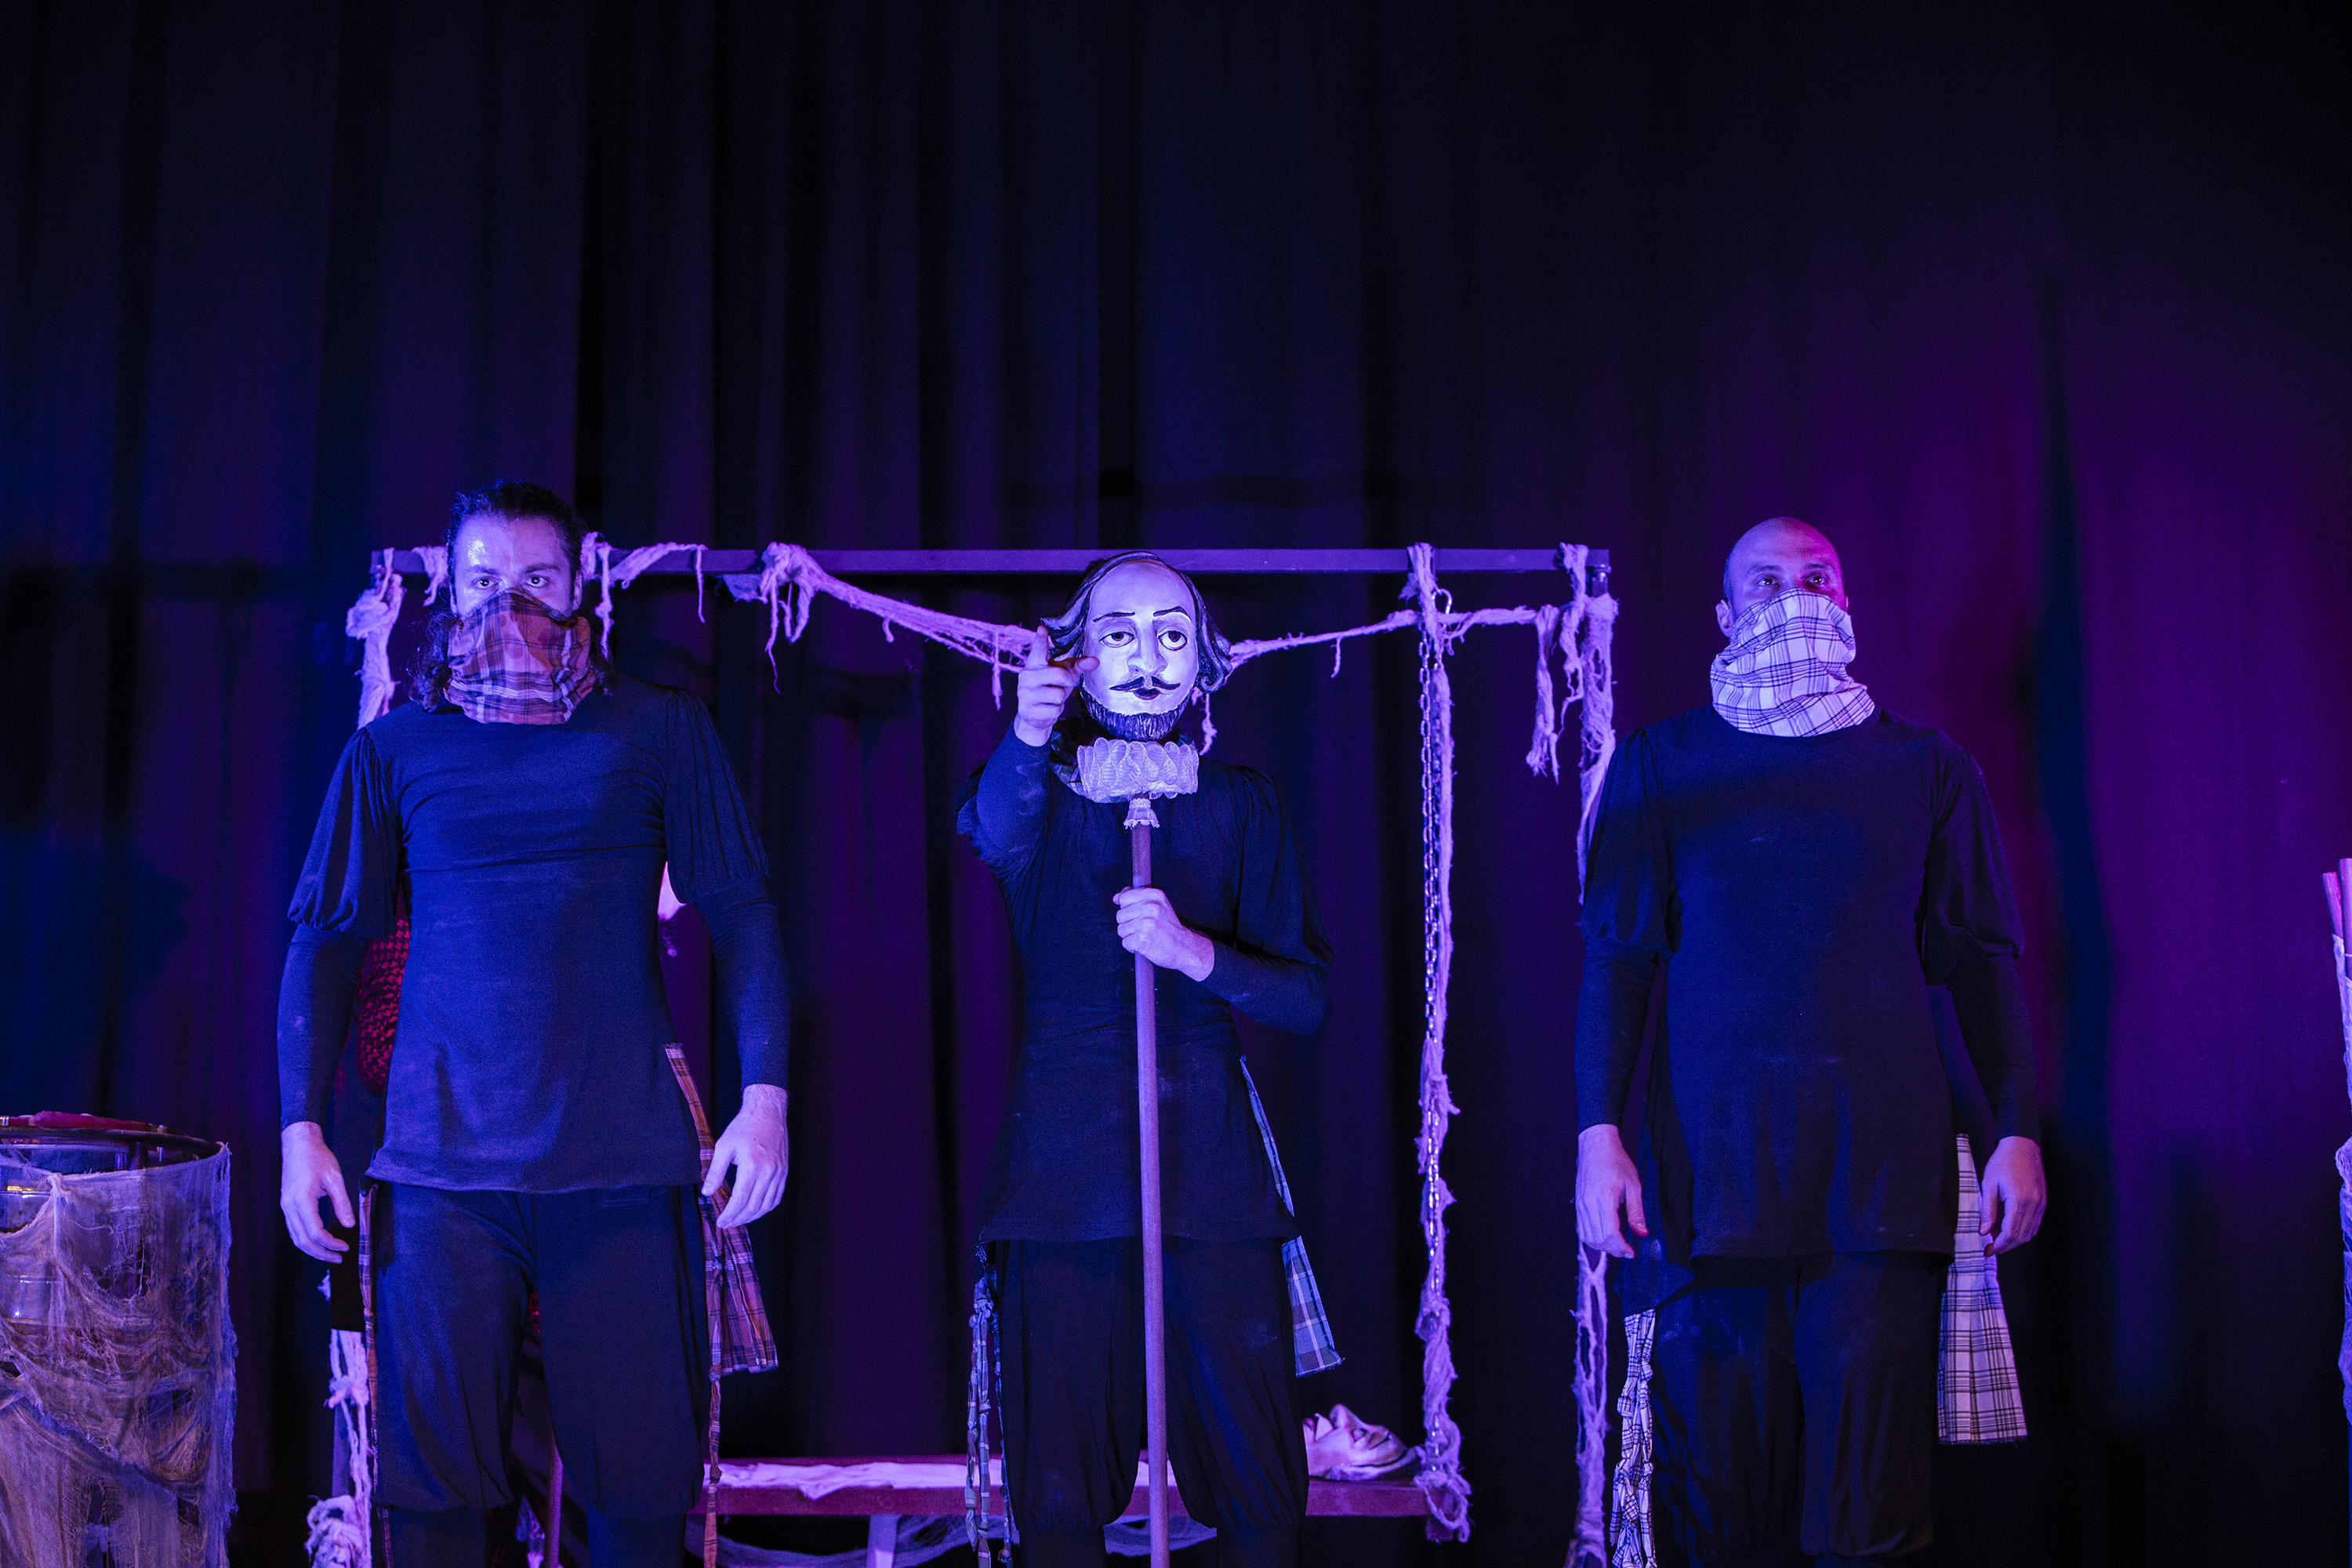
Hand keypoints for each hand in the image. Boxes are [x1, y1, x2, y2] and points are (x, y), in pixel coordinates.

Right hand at [280, 1121, 353, 1262]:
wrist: (298, 1144)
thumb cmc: (317, 1157)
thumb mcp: (335, 1178)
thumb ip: (342, 1202)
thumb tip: (350, 1224)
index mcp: (301, 1201)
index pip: (315, 1232)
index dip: (331, 1243)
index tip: (345, 1246)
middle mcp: (289, 1207)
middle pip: (302, 1241)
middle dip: (321, 1253)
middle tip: (339, 1257)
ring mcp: (285, 1207)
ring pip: (295, 1237)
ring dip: (312, 1249)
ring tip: (330, 1254)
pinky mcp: (286, 1205)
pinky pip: (293, 1229)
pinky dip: (305, 1239)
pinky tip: (319, 1241)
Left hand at [707, 1083, 788, 1228]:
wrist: (768, 1112)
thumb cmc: (744, 1127)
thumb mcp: (724, 1146)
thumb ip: (715, 1171)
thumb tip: (707, 1192)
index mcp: (752, 1166)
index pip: (739, 1200)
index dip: (729, 1215)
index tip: (720, 1221)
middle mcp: (768, 1172)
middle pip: (753, 1207)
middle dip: (738, 1219)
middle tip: (727, 1223)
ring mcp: (779, 1172)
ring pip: (767, 1205)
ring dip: (752, 1216)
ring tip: (739, 1219)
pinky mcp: (784, 1171)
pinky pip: (777, 1197)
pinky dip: (766, 1208)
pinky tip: (756, 1209)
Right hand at [1013, 624, 1096, 746]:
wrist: (1034, 715)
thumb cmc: (1050, 687)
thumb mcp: (1064, 673)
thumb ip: (1078, 666)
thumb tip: (1095, 661)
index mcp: (1035, 663)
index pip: (1039, 649)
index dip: (1041, 639)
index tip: (1042, 627)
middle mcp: (1026, 675)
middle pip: (1060, 675)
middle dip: (1067, 683)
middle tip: (1061, 686)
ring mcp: (1024, 693)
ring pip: (1058, 695)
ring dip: (1061, 699)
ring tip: (1051, 699)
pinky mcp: (1026, 710)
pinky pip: (1054, 710)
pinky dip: (1056, 711)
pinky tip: (1047, 709)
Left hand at [1113, 886, 1214, 980]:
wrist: (1183, 947)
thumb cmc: (1170, 928)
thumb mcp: (1159, 905)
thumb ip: (1137, 898)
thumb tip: (1117, 897)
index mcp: (1154, 896)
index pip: (1124, 897)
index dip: (1126, 907)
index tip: (1135, 913)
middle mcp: (1150, 907)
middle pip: (1120, 914)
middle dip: (1128, 923)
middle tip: (1144, 927)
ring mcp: (1145, 923)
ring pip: (1121, 929)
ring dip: (1130, 935)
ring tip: (1144, 935)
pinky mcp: (1142, 939)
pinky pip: (1125, 942)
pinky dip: (1132, 946)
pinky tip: (1144, 944)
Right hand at [1575, 1124, 1646, 1258]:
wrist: (1596, 1147)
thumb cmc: (1616, 1162)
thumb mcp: (1633, 1185)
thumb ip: (1637, 1212)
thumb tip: (1642, 1234)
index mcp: (1604, 1198)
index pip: (1610, 1233)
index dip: (1621, 1247)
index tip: (1631, 1252)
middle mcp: (1588, 1204)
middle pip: (1598, 1238)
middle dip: (1613, 1250)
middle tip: (1627, 1251)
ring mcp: (1580, 1205)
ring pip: (1588, 1237)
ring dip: (1602, 1247)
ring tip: (1617, 1246)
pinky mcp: (1577, 1205)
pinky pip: (1582, 1229)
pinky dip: (1593, 1239)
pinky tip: (1604, 1238)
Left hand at [1979, 1135, 2045, 1254]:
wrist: (2022, 1146)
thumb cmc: (2003, 1162)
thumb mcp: (1988, 1184)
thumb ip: (1987, 1210)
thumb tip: (1984, 1232)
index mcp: (2019, 1201)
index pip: (2010, 1233)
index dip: (1999, 1246)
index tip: (1988, 1251)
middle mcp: (2034, 1205)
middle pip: (2021, 1237)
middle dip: (2006, 1247)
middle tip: (1991, 1250)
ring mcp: (2041, 1204)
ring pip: (2030, 1233)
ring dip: (2015, 1241)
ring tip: (1998, 1240)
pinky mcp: (2043, 1202)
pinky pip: (2035, 1224)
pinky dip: (2023, 1231)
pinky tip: (2010, 1229)